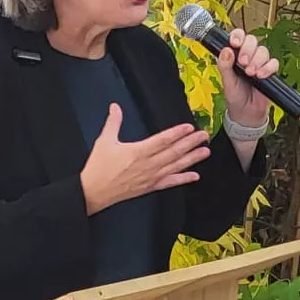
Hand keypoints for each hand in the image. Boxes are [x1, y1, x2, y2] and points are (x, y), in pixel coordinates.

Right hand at [79, 104, 211, 214]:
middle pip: (174, 152)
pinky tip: (195, 176)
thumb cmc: (99, 167)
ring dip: (192, 159)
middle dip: (190, 143)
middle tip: (204, 136)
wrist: (93, 192)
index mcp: (138, 151)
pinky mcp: (150, 187)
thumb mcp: (104, 141)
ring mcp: (151, 177)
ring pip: (176, 166)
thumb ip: (113, 122)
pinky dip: (183, 179)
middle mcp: (148, 164)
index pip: (162, 140)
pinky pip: (169, 183)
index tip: (189, 127)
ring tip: (205, 151)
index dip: (177, 133)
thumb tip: (115, 107)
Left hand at [218, 28, 280, 130]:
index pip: (238, 36)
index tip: (235, 43)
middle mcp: (248, 56)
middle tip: (243, 62)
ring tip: (251, 73)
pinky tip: (261, 76)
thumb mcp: (227, 82)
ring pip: (263, 50)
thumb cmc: (235, 96)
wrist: (246, 113)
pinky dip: (268, 68)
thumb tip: (226, 50)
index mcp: (235, 55)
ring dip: (257, 60)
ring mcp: (260, 63)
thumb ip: (225, 66)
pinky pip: (274, 63)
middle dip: (248, 50)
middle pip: (252, 40)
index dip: (238, 36)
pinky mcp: (270, 72)